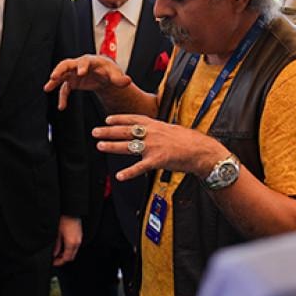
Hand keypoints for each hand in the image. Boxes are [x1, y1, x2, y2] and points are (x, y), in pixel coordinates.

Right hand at [44, 54, 132, 109]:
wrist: (105, 75)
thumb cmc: (110, 72)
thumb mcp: (116, 75)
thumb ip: (120, 79)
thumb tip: (127, 81)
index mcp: (92, 61)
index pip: (85, 61)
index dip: (82, 66)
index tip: (80, 73)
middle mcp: (80, 65)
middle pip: (67, 64)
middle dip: (61, 70)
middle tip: (55, 76)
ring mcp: (74, 73)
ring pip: (62, 74)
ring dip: (55, 80)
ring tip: (47, 87)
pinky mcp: (72, 81)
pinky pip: (64, 88)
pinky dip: (62, 97)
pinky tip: (62, 107)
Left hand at [52, 215, 82, 265]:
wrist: (71, 213)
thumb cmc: (65, 221)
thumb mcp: (58, 234)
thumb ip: (57, 246)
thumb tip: (55, 253)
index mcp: (71, 243)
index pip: (66, 258)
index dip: (59, 262)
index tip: (55, 262)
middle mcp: (77, 243)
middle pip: (71, 257)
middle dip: (63, 259)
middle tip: (56, 259)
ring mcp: (79, 240)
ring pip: (73, 253)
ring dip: (66, 255)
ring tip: (59, 253)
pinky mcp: (79, 237)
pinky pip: (75, 247)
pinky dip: (69, 250)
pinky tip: (64, 247)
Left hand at [93, 114, 226, 183]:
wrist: (201, 150)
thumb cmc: (188, 141)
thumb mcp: (171, 130)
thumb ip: (157, 130)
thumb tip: (148, 131)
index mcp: (155, 125)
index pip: (133, 119)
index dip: (119, 119)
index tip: (107, 119)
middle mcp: (152, 133)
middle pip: (125, 131)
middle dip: (108, 131)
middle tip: (94, 131)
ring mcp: (153, 146)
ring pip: (128, 146)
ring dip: (112, 146)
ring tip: (100, 146)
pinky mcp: (158, 160)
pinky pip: (140, 167)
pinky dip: (129, 172)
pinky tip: (119, 176)